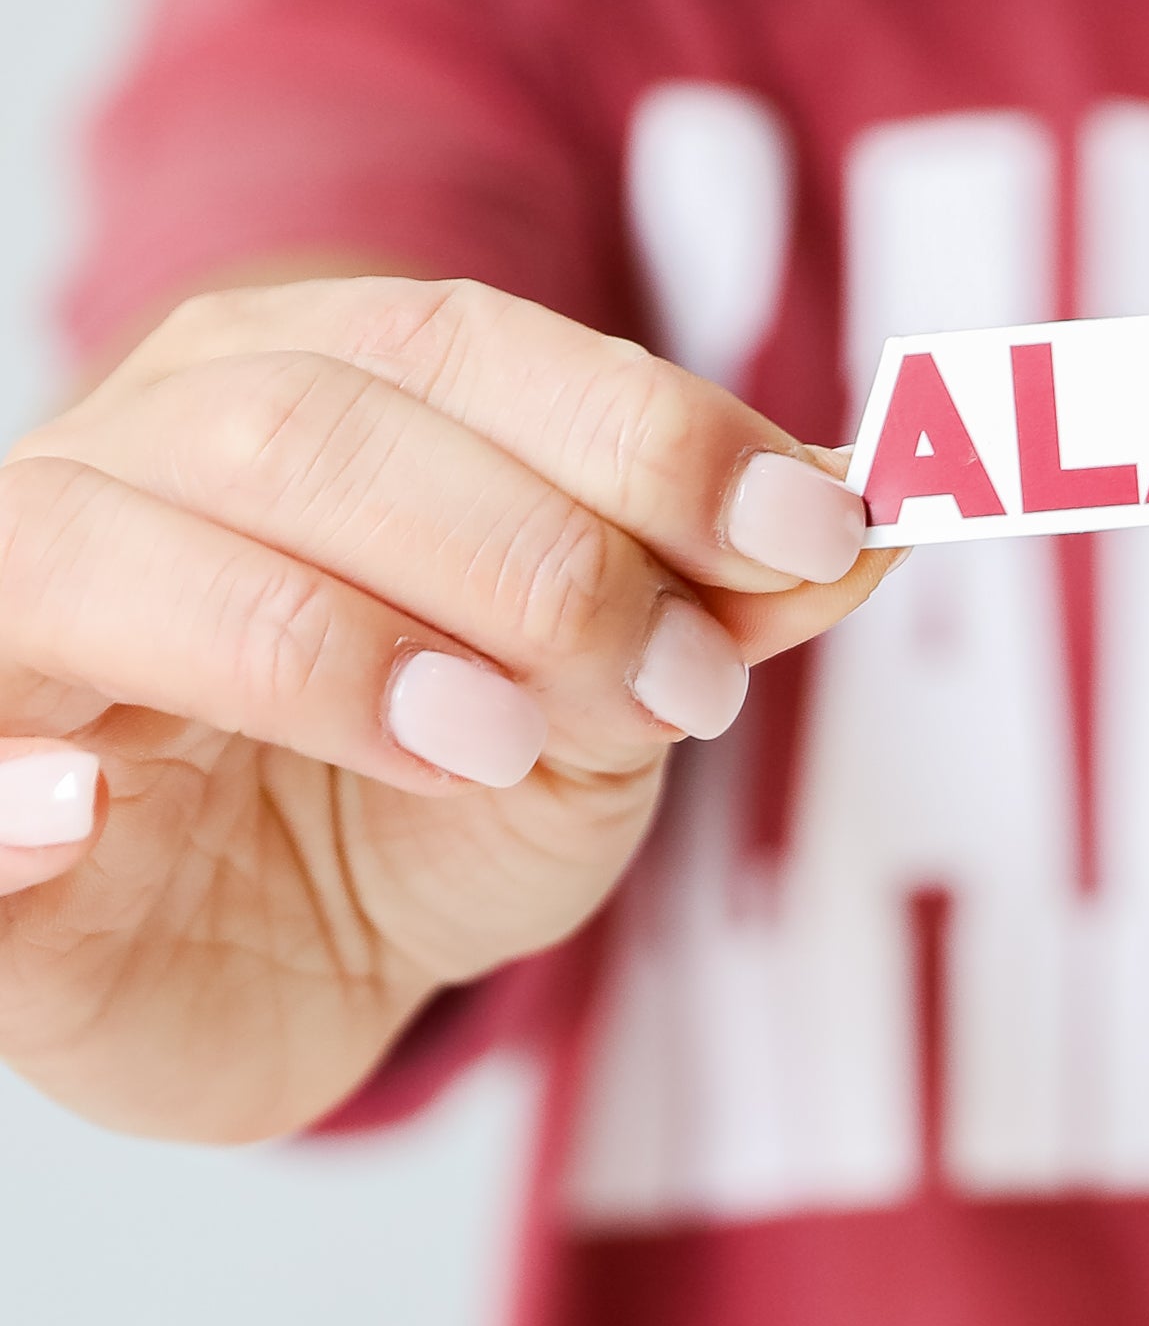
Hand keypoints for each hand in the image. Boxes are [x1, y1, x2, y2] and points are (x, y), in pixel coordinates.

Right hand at [0, 275, 887, 1139]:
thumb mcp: (604, 711)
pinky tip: (87, 812)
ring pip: (110, 550)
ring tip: (488, 737)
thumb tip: (883, 515)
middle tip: (677, 686)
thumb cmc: (420, 801)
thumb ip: (717, 605)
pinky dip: (11, 790)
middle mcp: (124, 466)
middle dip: (527, 549)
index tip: (811, 532)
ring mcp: (10, 630)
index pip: (453, 345)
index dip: (639, 426)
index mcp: (282, 389)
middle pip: (303, 429)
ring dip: (319, 638)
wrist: (265, 979)